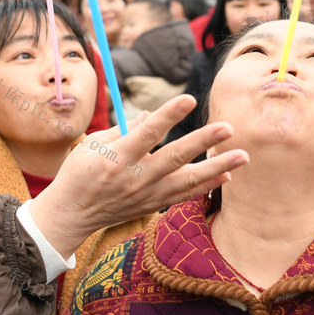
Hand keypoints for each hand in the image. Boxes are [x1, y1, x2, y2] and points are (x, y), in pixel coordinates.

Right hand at [28, 95, 248, 256]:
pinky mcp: (153, 205)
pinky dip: (207, 186)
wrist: (70, 215)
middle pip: (175, 157)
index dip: (169, 115)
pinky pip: (185, 196)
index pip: (148, 132)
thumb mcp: (93, 144)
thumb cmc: (79, 172)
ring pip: (188, 180)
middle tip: (228, 127)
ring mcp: (147, 194)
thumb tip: (154, 116)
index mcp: (117, 156)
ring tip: (243, 156)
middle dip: (203, 141)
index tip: (189, 99)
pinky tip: (228, 175)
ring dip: (218, 167)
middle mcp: (136, 177)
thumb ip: (126, 128)